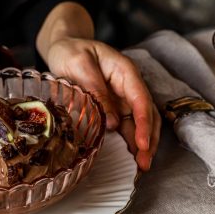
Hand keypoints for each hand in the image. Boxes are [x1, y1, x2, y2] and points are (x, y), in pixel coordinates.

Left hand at [46, 38, 160, 170]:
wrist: (64, 47)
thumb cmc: (71, 51)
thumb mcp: (79, 64)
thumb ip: (96, 91)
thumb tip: (112, 123)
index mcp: (125, 72)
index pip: (141, 100)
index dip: (144, 123)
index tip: (142, 143)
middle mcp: (129, 87)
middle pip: (148, 115)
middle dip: (149, 139)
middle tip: (144, 163)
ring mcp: (124, 98)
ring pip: (141, 124)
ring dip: (143, 145)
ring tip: (142, 166)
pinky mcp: (116, 108)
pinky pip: (127, 127)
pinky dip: (131, 142)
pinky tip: (132, 158)